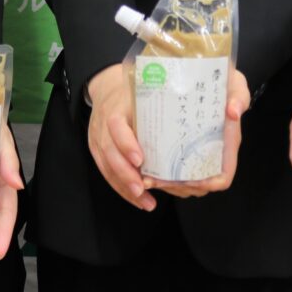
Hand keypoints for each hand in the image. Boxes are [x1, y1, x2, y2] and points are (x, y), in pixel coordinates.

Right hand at [85, 64, 153, 211]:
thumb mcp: (142, 94)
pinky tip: (138, 199)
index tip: (140, 160)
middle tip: (142, 189)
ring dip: (125, 188)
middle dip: (126, 174)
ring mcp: (97, 141)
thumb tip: (194, 130)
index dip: (126, 144)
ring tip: (145, 202)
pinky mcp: (97, 153)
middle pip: (110, 153)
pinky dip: (122, 189)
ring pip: (107, 168)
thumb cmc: (131, 93)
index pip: (117, 127)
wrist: (106, 89)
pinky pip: (107, 174)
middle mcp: (103, 127)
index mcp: (116, 110)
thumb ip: (159, 109)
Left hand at [143, 69, 249, 197]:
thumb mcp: (236, 84)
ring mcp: (197, 153)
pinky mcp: (183, 148)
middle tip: (156, 179)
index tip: (187, 178)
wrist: (210, 73)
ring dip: (166, 183)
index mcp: (227, 146)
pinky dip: (161, 173)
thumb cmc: (224, 82)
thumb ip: (239, 96)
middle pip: (199, 186)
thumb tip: (234, 112)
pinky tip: (146, 167)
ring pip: (184, 182)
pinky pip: (173, 170)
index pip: (222, 177)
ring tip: (147, 176)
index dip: (207, 183)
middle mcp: (213, 154)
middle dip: (178, 186)